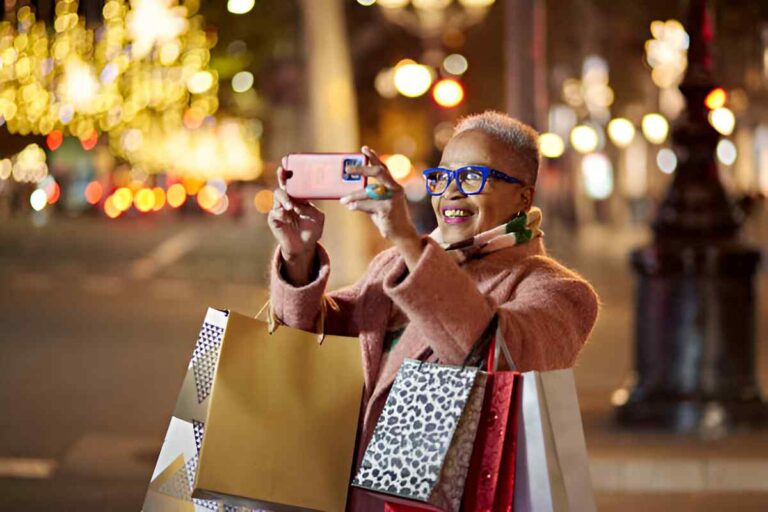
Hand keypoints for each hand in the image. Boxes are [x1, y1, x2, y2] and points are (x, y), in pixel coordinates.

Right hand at [267, 167, 324, 283]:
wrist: (304, 247)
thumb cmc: (312, 230)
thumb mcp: (317, 216)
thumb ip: (310, 207)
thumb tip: (300, 200)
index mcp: (299, 197)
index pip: (295, 182)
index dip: (292, 172)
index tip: (290, 163)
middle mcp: (288, 200)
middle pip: (283, 184)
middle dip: (282, 176)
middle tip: (283, 171)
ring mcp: (280, 209)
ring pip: (278, 195)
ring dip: (285, 198)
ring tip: (291, 206)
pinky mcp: (274, 219)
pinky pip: (275, 211)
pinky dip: (281, 211)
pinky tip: (287, 213)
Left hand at [340, 146, 418, 243]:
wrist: (402, 234)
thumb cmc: (388, 218)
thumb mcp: (378, 204)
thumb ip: (369, 196)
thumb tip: (349, 193)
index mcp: (393, 185)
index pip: (384, 167)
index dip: (374, 158)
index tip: (364, 149)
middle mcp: (396, 189)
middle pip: (378, 172)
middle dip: (362, 169)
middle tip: (348, 170)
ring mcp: (393, 199)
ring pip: (370, 191)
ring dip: (354, 195)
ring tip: (343, 199)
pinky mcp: (388, 209)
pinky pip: (368, 205)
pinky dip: (358, 205)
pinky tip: (351, 207)